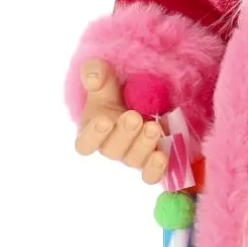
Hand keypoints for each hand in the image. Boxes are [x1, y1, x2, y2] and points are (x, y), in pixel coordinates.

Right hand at [73, 59, 176, 185]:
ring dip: (144, 145)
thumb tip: (93, 77)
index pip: (85, 143)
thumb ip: (95, 72)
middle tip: (134, 117)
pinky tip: (163, 156)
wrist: (144, 97)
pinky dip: (157, 169)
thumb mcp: (105, 77)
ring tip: (154, 127)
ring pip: (134, 159)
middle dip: (124, 133)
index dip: (92, 135)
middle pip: (112, 150)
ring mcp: (133, 155)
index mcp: (93, 130)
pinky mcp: (152, 161)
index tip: (103, 120)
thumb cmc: (117, 91)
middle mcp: (112, 147)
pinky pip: (152, 174)